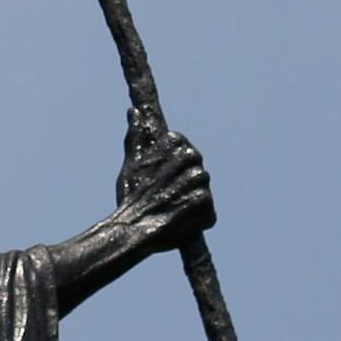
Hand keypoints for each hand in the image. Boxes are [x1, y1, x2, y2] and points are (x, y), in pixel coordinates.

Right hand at [115, 130, 213, 252]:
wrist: (132, 229)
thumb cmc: (131, 195)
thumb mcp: (132, 163)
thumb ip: (137, 136)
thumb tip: (134, 112)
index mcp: (175, 143)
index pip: (185, 149)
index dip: (173, 167)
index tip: (163, 179)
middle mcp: (191, 158)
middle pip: (196, 169)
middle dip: (183, 184)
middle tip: (166, 196)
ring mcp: (199, 180)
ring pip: (202, 189)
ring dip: (191, 201)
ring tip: (172, 209)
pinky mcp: (206, 203)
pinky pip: (209, 212)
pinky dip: (198, 220)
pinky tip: (181, 223)